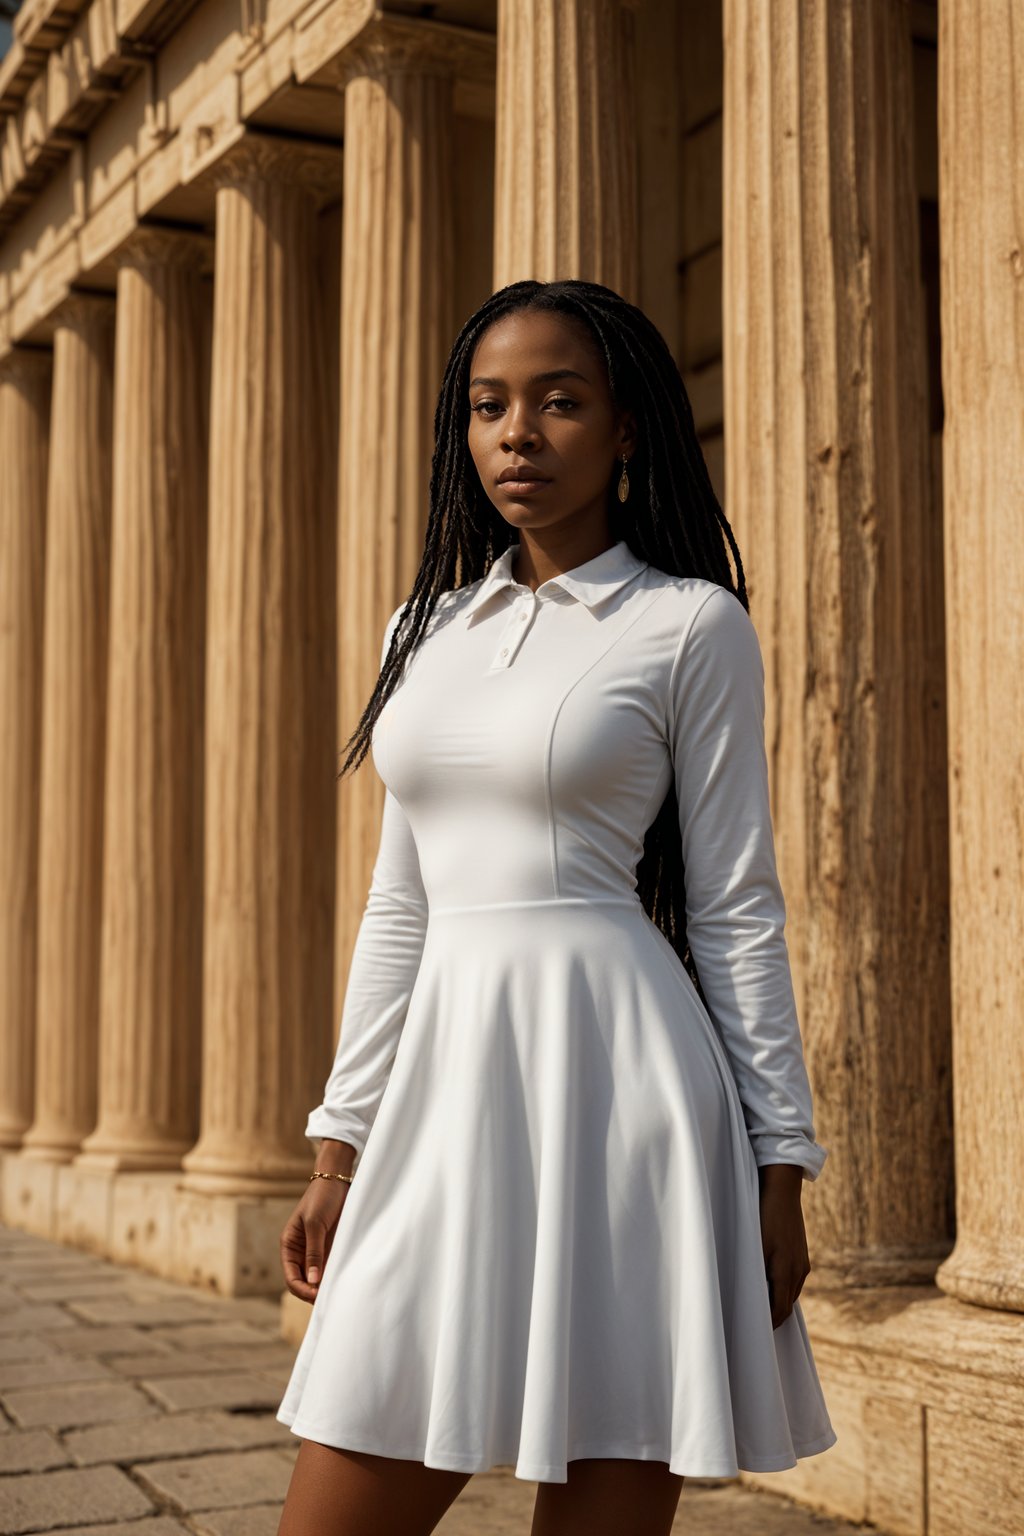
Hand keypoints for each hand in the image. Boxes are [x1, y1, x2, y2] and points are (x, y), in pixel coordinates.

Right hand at [280, 1179, 348, 1303]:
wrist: (337, 1180)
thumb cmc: (322, 1197)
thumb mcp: (315, 1223)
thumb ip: (314, 1252)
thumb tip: (312, 1281)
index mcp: (289, 1245)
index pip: (291, 1277)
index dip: (302, 1289)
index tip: (316, 1295)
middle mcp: (300, 1251)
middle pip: (302, 1281)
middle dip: (312, 1292)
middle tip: (329, 1298)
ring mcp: (316, 1250)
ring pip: (316, 1278)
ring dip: (324, 1287)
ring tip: (337, 1292)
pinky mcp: (330, 1247)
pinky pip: (329, 1268)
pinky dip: (333, 1276)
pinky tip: (342, 1281)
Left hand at [757, 1163, 810, 1328]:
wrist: (781, 1188)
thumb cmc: (762, 1215)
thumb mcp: (755, 1245)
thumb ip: (756, 1274)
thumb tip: (752, 1298)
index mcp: (786, 1272)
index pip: (778, 1311)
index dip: (767, 1325)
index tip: (753, 1334)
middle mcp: (799, 1271)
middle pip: (786, 1307)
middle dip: (772, 1318)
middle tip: (754, 1328)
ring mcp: (803, 1263)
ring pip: (791, 1295)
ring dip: (778, 1304)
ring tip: (761, 1312)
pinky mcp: (802, 1255)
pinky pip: (794, 1282)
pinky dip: (783, 1291)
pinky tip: (771, 1289)